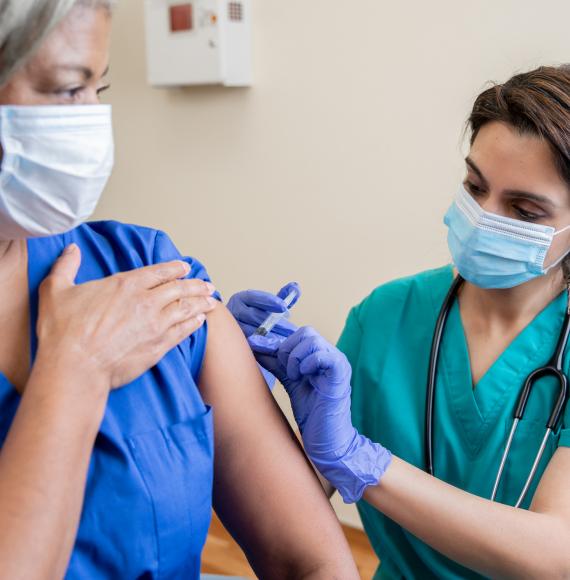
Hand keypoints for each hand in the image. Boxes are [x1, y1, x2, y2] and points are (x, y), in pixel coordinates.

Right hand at [36, 244, 216, 390]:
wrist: (75, 368)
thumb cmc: (63, 332)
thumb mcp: (56, 290)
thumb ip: (66, 266)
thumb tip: (71, 248)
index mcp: (125, 285)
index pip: (158, 272)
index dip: (174, 268)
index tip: (185, 267)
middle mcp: (146, 302)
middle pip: (179, 289)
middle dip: (196, 285)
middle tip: (208, 285)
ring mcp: (155, 324)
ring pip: (186, 308)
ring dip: (201, 302)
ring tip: (212, 300)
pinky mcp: (159, 346)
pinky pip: (183, 331)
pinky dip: (194, 324)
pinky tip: (201, 321)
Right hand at [227, 282, 299, 339]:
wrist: (239, 331)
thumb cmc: (258, 315)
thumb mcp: (269, 304)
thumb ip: (282, 296)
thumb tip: (295, 287)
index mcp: (241, 299)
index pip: (254, 297)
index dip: (269, 301)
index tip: (284, 307)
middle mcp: (234, 311)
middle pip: (254, 316)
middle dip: (275, 323)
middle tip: (292, 329)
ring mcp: (233, 327)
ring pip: (252, 331)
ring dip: (271, 336)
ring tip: (287, 340)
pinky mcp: (237, 342)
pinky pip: (250, 345)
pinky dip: (265, 346)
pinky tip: (277, 349)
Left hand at [249, 327, 391, 502]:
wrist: (326, 440)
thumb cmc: (311, 413)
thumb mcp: (290, 381)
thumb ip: (276, 363)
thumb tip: (255, 345)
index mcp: (321, 355)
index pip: (299, 333)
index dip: (278, 343)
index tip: (260, 351)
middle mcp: (331, 354)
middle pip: (305, 332)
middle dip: (287, 350)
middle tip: (286, 372)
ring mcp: (338, 362)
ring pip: (311, 340)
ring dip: (295, 358)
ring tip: (295, 378)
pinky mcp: (340, 373)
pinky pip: (322, 355)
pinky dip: (306, 364)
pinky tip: (303, 378)